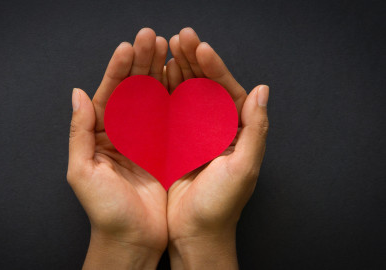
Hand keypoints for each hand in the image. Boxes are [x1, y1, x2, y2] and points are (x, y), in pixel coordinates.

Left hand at [67, 28, 169, 268]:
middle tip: (151, 38)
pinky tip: (181, 77)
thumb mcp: (83, 172)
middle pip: (132, 91)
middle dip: (141, 63)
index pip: (109, 95)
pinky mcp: (166, 149)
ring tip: (168, 49)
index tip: (129, 48)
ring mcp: (146, 139)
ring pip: (153, 99)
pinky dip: (176, 96)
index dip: (118, 71)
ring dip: (159, 73)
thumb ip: (79, 132)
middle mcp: (123, 133)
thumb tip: (77, 93)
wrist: (134, 239)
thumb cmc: (106, 211)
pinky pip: (171, 118)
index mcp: (100, 135)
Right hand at [166, 28, 268, 268]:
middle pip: (206, 87)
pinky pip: (169, 111)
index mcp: (237, 132)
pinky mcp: (174, 142)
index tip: (201, 48)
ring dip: (178, 71)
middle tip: (181, 37)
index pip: (228, 91)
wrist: (194, 233)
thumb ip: (256, 129)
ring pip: (186, 95)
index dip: (215, 68)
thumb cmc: (221, 206)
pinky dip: (163, 92)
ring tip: (167, 48)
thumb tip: (262, 90)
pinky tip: (157, 74)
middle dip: (194, 61)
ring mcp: (194, 134)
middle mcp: (217, 129)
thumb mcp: (244, 168)